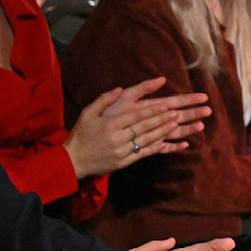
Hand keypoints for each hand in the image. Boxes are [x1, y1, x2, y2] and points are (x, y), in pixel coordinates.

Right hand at [64, 77, 210, 178]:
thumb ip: (104, 100)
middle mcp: (117, 138)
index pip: (135, 116)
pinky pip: (146, 154)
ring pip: (147, 140)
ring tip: (177, 124)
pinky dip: (161, 148)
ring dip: (163, 132)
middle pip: (144, 127)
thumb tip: (119, 88)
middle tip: (178, 113)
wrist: (72, 162)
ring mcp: (122, 151)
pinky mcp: (125, 162)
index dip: (151, 111)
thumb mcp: (88, 113)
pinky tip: (174, 144)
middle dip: (162, 119)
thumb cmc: (81, 135)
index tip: (167, 105)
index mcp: (109, 125)